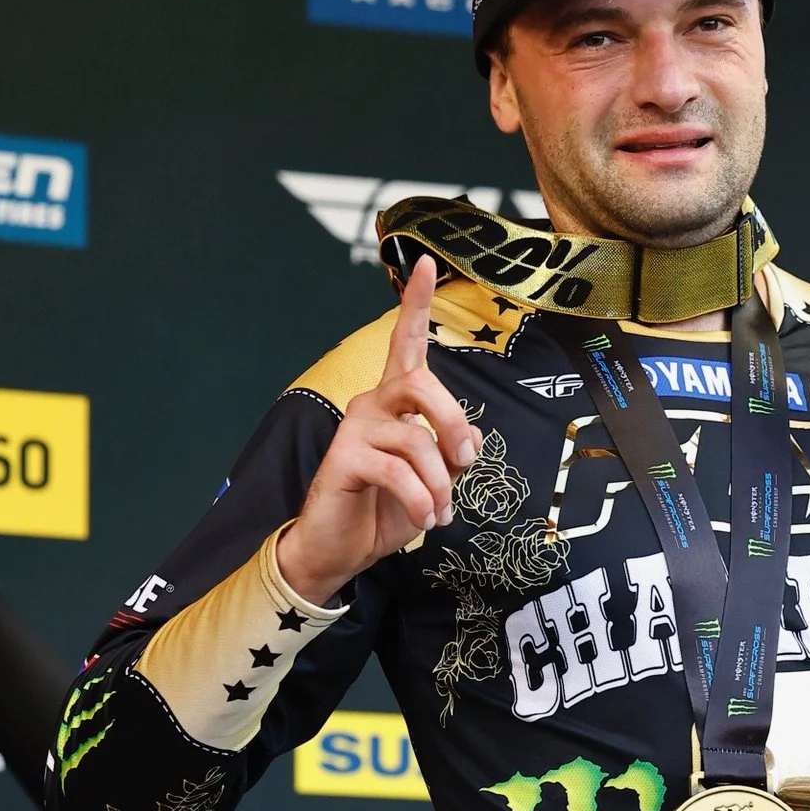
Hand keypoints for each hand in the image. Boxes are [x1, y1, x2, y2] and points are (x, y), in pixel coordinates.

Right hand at [276, 256, 478, 605]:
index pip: (405, 342)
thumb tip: (469, 440)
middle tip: (465, 461)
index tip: (427, 263)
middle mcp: (373, 403)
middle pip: (422, 384)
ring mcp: (355, 427)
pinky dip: (420, 501)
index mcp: (395, 401)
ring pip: (416, 440)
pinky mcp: (344, 458)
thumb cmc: (388, 508)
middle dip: (453, 423)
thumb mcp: (434, 478)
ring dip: (440, 484)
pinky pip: (398, 472)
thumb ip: (451, 451)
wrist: (340, 548)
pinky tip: (421, 519)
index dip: (416, 303)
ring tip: (439, 512)